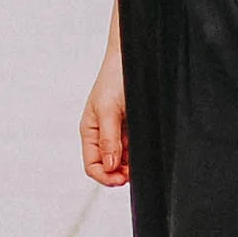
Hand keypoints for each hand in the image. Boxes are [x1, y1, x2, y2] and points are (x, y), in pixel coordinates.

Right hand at [80, 45, 128, 184]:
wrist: (135, 57)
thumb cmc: (115, 77)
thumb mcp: (108, 109)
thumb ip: (108, 139)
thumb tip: (109, 167)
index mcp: (90, 131)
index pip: (93, 165)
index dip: (105, 177)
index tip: (121, 179)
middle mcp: (104, 134)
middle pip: (109, 167)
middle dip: (120, 174)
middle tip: (134, 173)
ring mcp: (120, 132)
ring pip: (123, 161)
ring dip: (131, 165)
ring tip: (142, 160)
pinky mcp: (134, 128)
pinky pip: (135, 149)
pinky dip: (140, 154)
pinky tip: (147, 151)